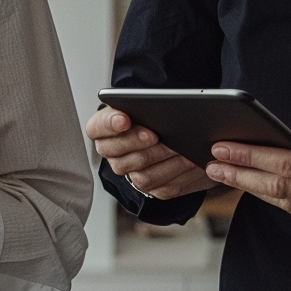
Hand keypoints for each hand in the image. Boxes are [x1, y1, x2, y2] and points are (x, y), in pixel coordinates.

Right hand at [87, 104, 214, 202]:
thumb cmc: (151, 113)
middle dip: (140, 144)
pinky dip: (181, 174)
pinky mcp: (152, 188)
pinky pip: (165, 188)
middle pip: (120, 157)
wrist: (164, 131)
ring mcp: (130, 174)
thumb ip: (140, 102)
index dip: (110, 124)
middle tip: (155, 135)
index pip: (97, 128)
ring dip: (164, 161)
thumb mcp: (142, 102)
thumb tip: (156, 105)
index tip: (124, 119)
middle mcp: (113, 154)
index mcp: (103, 129)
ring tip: (180, 148)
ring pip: (143, 176)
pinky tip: (193, 161)